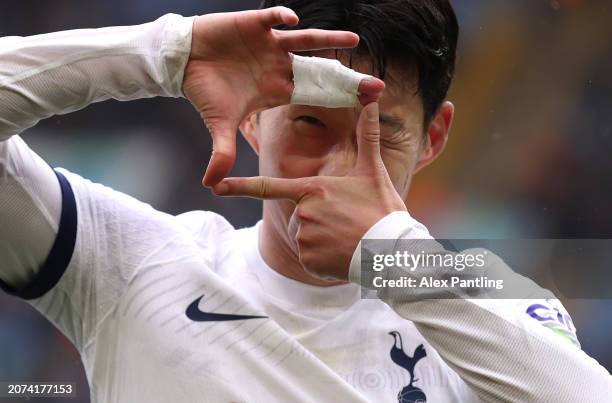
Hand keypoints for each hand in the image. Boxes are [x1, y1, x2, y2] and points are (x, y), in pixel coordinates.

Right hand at [183, 7, 385, 185]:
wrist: (185, 62)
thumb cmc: (206, 91)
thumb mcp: (219, 123)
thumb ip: (222, 152)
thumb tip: (210, 184)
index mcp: (277, 90)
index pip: (314, 95)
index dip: (337, 100)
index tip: (362, 106)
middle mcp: (279, 67)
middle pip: (319, 71)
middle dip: (345, 77)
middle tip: (375, 83)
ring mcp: (270, 45)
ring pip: (305, 41)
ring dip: (327, 40)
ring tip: (353, 40)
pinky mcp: (254, 25)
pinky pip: (273, 19)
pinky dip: (282, 18)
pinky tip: (292, 22)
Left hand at [212, 103, 406, 279]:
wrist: (391, 251)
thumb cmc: (382, 210)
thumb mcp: (373, 172)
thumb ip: (367, 137)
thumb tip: (372, 102)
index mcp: (312, 189)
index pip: (268, 186)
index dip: (240, 186)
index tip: (216, 187)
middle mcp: (303, 212)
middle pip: (298, 215)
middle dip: (318, 220)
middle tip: (346, 223)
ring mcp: (303, 237)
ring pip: (303, 237)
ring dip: (321, 240)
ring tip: (347, 238)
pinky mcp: (308, 260)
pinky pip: (308, 257)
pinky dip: (322, 258)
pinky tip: (341, 254)